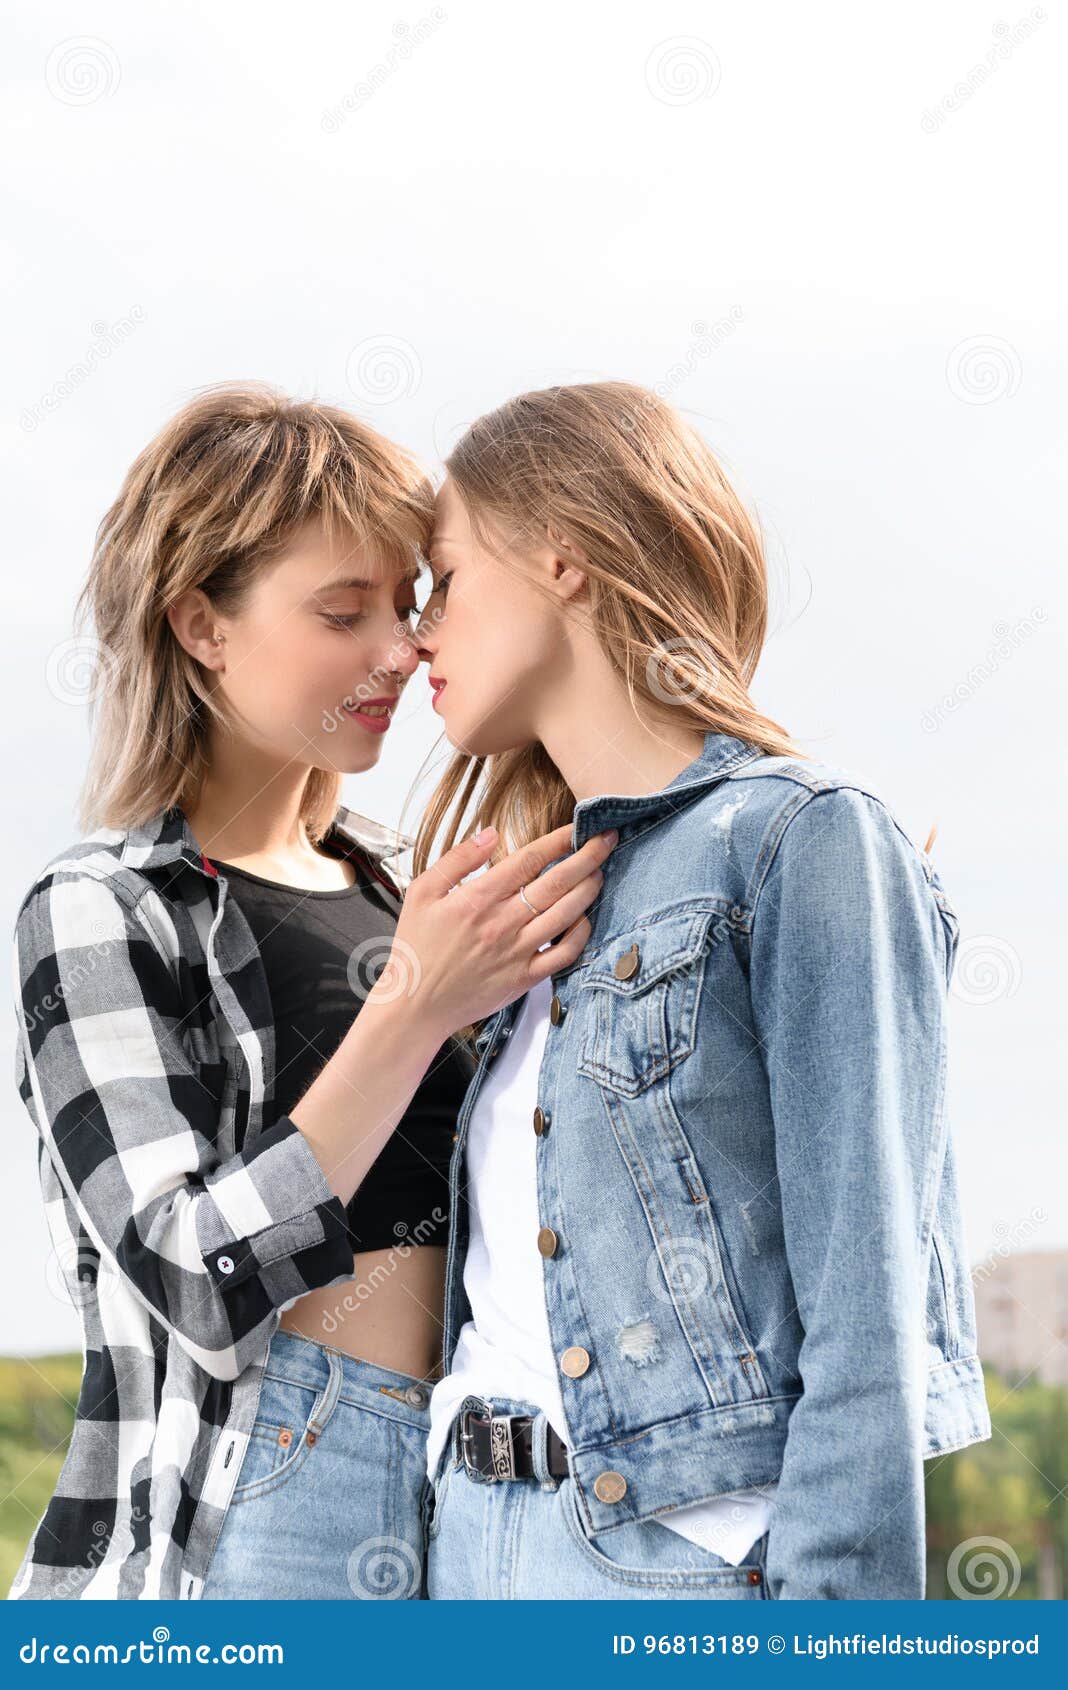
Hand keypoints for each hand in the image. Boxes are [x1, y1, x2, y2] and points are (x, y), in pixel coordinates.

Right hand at [382, 823, 617, 1038]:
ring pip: (566, 915)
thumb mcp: (422, 892)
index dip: (558, 840)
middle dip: (587, 856)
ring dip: (589, 889)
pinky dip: (581, 934)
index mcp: (477, 898)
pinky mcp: (525, 978)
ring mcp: (517, 952)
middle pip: (557, 882)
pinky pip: (564, 954)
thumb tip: (491, 833)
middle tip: (607, 838)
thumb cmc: (417, 946)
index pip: (529, 859)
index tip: (577, 827)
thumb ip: (457, 859)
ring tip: (600, 871)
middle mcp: (502, 923)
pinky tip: (585, 918)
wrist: (415, 1005)